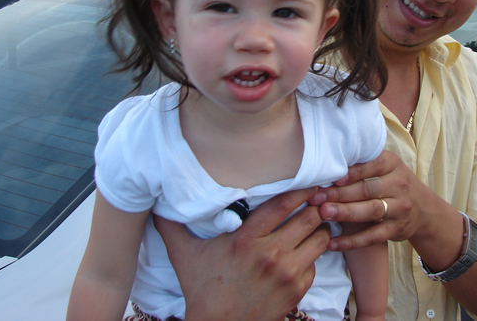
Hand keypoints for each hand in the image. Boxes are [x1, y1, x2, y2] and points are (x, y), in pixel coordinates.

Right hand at [153, 187, 330, 320]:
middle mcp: (270, 254)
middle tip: (320, 200)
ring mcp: (286, 274)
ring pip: (319, 241)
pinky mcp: (296, 292)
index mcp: (246, 239)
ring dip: (320, 231)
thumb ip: (172, 226)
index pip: (283, 205)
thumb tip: (157, 204)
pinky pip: (316, 266)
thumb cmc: (202, 289)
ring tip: (317, 224)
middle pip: (308, 219)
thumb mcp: (184, 255)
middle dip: (316, 208)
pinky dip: (313, 257)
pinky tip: (306, 252)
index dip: (301, 191)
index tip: (309, 184)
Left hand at [311, 151, 434, 250]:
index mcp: (392, 164)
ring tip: (324, 213)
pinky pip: (373, 237)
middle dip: (340, 193)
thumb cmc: (393, 183)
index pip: (371, 165)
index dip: (351, 172)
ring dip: (345, 212)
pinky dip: (352, 241)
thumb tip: (327, 163)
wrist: (424, 209)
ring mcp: (400, 208)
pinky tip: (333, 243)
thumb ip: (363, 164)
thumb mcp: (386, 167)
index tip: (331, 177)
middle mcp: (399, 185)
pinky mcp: (396, 230)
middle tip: (317, 197)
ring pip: (371, 211)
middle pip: (367, 189)